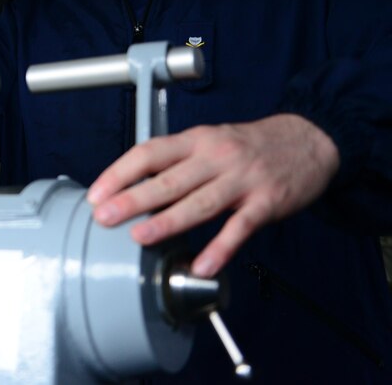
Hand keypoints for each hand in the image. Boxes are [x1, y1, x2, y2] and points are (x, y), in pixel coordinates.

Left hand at [86, 113, 338, 277]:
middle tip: (105, 217)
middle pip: (168, 180)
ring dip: (167, 222)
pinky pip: (240, 228)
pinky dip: (220, 248)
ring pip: (200, 203)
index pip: (149, 153)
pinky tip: (201, 265)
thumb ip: (176, 161)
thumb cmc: (249, 145)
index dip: (119, 173)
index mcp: (196, 140)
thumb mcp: (209, 140)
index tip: (96, 193)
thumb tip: (134, 185)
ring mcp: (242, 180)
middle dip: (132, 199)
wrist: (309, 141)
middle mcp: (216, 157)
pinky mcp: (267, 202)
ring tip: (139, 237)